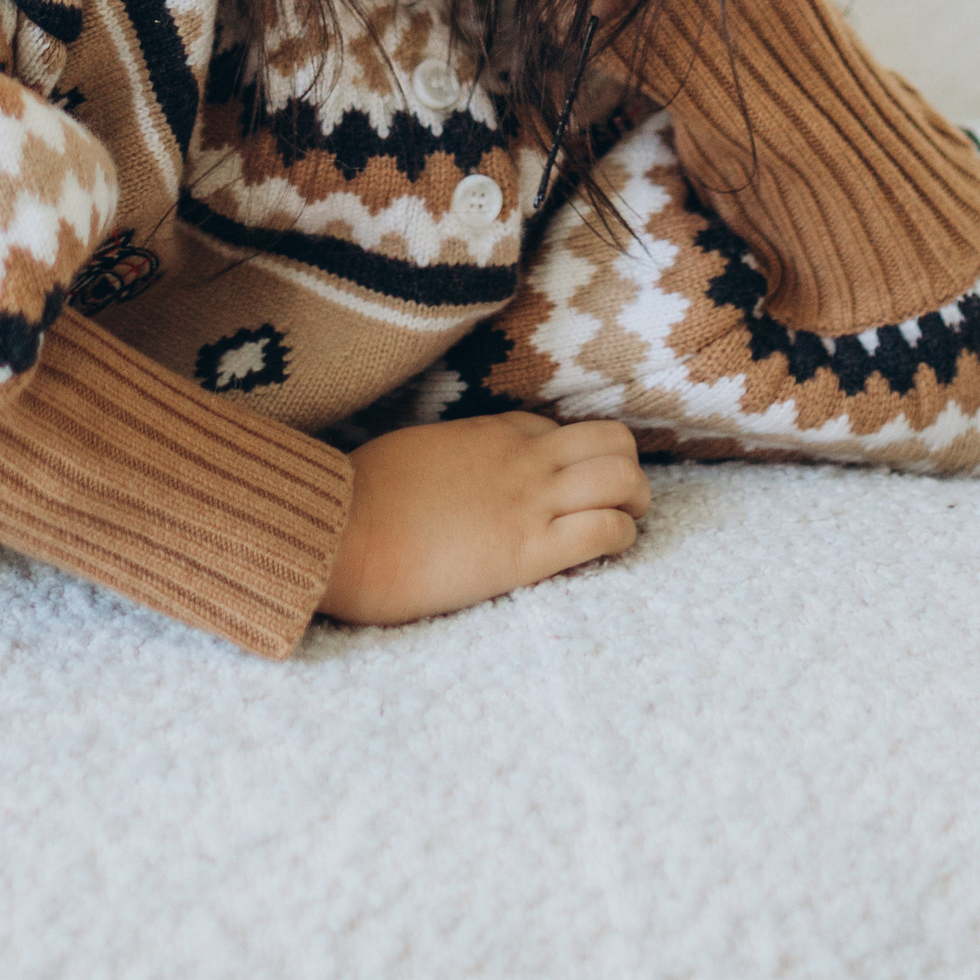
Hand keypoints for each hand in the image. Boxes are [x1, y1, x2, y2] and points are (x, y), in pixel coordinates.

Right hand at [318, 413, 650, 626]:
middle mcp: (520, 458)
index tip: (569, 486)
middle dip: (626, 470)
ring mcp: (528, 500)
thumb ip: (448, 457)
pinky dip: (620, 537)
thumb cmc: (361, 498)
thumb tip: (445, 473)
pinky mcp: (528, 550)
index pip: (560, 430)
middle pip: (610, 442)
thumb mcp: (413, 453)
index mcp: (489, 432)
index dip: (574, 458)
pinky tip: (607, 550)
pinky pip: (604, 530)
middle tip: (618, 501)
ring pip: (622, 478)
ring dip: (635, 500)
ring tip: (624, 523)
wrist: (344, 532)